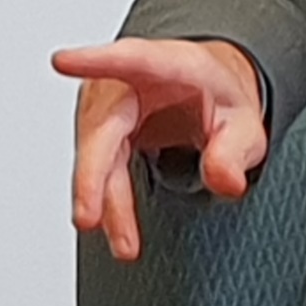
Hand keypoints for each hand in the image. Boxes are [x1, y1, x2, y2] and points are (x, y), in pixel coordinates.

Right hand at [50, 37, 269, 261]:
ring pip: (96, 155)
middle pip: (102, 127)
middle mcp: (127, 80)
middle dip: (93, 176)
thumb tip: (223, 180)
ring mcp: (107, 104)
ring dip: (106, 201)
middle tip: (88, 217)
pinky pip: (97, 165)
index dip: (95, 61)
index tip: (63, 62)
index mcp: (168, 65)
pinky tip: (117, 227)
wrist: (202, 88)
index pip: (131, 60)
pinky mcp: (99, 128)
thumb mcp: (242, 121)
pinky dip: (106, 198)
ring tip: (125, 245)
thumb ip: (236, 149)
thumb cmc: (217, 95)